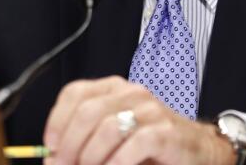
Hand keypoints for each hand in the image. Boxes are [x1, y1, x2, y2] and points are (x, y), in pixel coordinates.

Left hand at [43, 76, 235, 164]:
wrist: (196, 151)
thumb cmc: (151, 146)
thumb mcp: (113, 138)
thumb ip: (84, 142)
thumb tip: (52, 158)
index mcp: (114, 90)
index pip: (76, 93)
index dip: (57, 120)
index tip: (50, 146)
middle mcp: (131, 94)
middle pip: (87, 112)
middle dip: (70, 146)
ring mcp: (150, 111)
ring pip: (108, 128)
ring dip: (90, 157)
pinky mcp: (165, 132)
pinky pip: (135, 143)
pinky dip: (117, 162)